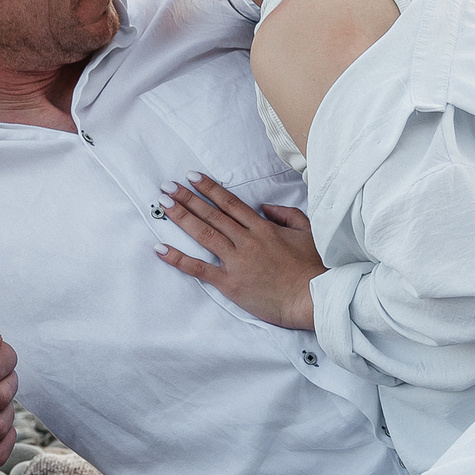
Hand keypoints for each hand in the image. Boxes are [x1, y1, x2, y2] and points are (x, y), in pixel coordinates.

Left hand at [157, 174, 325, 330]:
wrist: (313, 297)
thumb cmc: (314, 267)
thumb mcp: (307, 232)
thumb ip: (287, 215)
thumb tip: (267, 207)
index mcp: (263, 227)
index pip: (230, 203)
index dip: (209, 188)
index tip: (192, 177)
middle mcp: (246, 240)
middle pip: (211, 214)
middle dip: (187, 198)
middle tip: (167, 187)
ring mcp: (237, 261)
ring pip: (204, 234)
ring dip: (181, 217)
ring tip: (163, 205)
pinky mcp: (230, 283)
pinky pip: (199, 268)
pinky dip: (178, 258)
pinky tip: (161, 249)